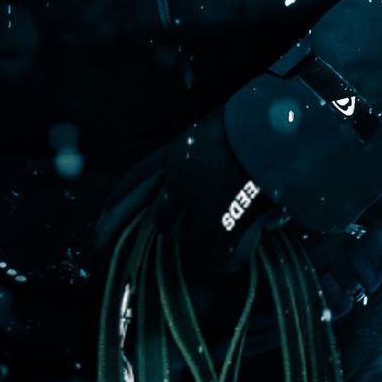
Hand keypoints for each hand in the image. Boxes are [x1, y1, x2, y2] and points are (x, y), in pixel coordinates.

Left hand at [95, 112, 286, 273]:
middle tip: (203, 220)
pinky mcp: (228, 228)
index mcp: (178, 152)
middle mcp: (182, 181)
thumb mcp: (219, 128)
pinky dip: (229, 257)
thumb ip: (204, 154)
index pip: (136, 180)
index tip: (99, 231)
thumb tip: (203, 183)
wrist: (281, 132)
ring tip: (232, 222)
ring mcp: (204, 207)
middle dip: (177, 225)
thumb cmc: (258, 123)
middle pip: (162, 221)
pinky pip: (221, 259)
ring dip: (206, 236)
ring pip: (192, 238)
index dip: (117, 206)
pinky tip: (240, 248)